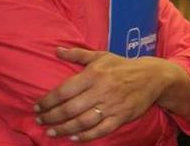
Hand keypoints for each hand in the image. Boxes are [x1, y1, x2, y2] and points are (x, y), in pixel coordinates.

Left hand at [34, 47, 170, 141]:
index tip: (37, 107)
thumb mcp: (101, 56)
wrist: (152, 76)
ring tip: (51, 132)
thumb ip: (77, 54)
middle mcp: (101, 90)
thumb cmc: (122, 66)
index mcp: (94, 74)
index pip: (64, 91)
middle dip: (51, 117)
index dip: (47, 101)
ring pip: (82, 122)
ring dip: (64, 129)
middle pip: (70, 109)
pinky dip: (85, 136)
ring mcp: (112, 105)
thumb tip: (56, 51)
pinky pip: (100, 130)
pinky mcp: (121, 117)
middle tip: (40, 121)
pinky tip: (73, 138)